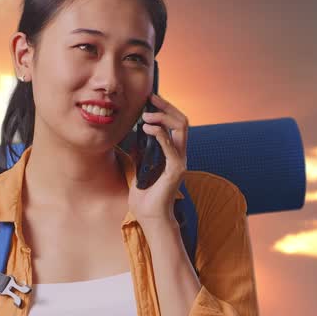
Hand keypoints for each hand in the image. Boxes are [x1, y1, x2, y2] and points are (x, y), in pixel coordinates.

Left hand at [128, 91, 189, 223]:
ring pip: (181, 128)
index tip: (150, 100)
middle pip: (181, 121)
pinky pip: (171, 146)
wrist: (149, 217)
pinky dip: (160, 134)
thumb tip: (135, 136)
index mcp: (173, 153)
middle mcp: (180, 154)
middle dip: (167, 107)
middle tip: (151, 99)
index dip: (165, 109)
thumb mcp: (138, 167)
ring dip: (163, 117)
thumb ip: (140, 152)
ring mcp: (180, 161)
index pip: (175, 124)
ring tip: (146, 116)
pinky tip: (147, 129)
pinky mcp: (176, 170)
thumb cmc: (145, 196)